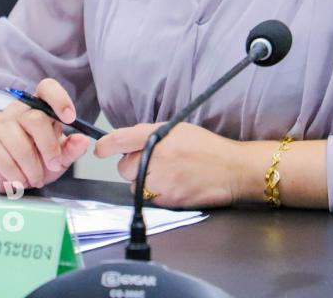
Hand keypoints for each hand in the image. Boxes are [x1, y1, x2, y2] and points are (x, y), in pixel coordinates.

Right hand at [0, 79, 91, 190]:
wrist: (8, 171)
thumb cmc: (37, 157)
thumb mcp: (59, 156)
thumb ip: (72, 148)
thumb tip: (84, 140)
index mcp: (40, 106)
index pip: (47, 88)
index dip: (60, 99)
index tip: (70, 118)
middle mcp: (19, 110)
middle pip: (36, 120)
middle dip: (49, 148)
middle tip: (54, 165)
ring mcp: (1, 125)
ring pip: (21, 146)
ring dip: (33, 169)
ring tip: (36, 178)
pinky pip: (6, 161)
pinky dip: (18, 177)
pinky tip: (21, 180)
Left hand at [94, 122, 249, 207]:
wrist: (233, 170)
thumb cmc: (209, 149)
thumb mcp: (179, 129)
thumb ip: (150, 133)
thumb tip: (127, 140)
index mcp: (159, 137)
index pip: (120, 140)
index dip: (105, 145)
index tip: (99, 149)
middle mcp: (158, 159)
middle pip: (124, 168)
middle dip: (133, 166)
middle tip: (153, 162)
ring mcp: (163, 182)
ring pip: (135, 186)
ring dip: (144, 182)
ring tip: (168, 174)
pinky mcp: (169, 201)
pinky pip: (150, 199)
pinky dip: (157, 194)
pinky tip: (175, 184)